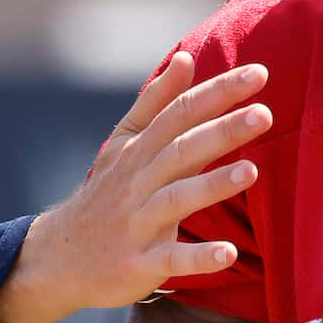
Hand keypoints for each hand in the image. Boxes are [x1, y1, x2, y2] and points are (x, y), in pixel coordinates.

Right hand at [0, 53, 270, 322]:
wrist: (59, 256)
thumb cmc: (106, 194)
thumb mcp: (123, 143)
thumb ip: (156, 102)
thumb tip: (186, 58)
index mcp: (139, 150)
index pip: (180, 113)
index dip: (218, 92)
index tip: (259, 73)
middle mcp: (137, 182)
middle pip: (181, 150)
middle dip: (222, 131)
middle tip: (264, 114)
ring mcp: (137, 223)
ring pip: (176, 200)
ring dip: (212, 186)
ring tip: (251, 172)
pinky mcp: (139, 263)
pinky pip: (171, 259)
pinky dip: (198, 258)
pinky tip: (228, 254)